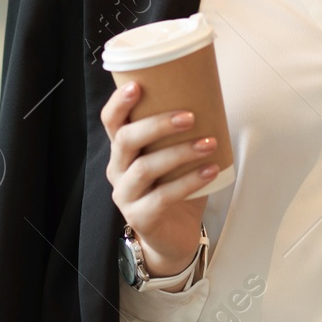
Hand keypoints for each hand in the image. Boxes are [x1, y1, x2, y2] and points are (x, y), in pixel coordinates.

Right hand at [101, 81, 217, 277]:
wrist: (174, 236)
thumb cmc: (174, 189)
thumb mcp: (174, 157)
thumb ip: (181, 133)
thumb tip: (210, 96)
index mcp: (122, 150)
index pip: (111, 121)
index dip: (119, 102)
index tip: (137, 85)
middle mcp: (117, 170)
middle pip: (125, 140)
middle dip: (157, 124)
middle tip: (189, 116)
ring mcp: (125, 195)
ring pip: (145, 167)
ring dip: (180, 152)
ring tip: (208, 143)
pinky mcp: (140, 217)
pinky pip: (163, 196)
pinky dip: (190, 181)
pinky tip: (211, 170)